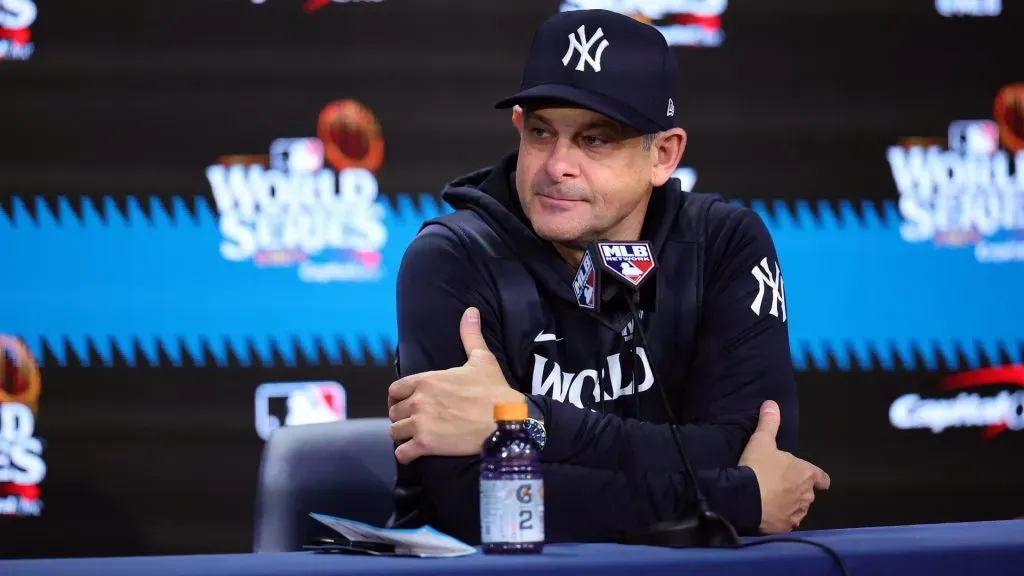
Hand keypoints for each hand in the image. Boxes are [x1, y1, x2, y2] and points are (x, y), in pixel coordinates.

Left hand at [387, 307, 523, 464]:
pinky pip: (402, 453)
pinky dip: (406, 455)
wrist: (506, 420)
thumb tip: (470, 311)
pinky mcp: (426, 445)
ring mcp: (421, 423)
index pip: (395, 389)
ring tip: (414, 437)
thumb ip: (470, 335)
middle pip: (394, 411)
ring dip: (402, 436)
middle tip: (414, 421)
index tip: (407, 403)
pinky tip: (414, 453)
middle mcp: (419, 400)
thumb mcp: (482, 359)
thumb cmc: (494, 390)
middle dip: (402, 417)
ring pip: (394, 432)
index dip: (399, 397)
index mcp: (427, 380)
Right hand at [739, 400, 830, 533]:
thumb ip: (769, 423)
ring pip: (798, 509)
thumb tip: (772, 403)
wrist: (746, 499)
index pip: (821, 477)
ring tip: (772, 500)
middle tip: (780, 485)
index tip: (815, 479)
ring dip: (789, 505)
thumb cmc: (758, 468)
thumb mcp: (761, 441)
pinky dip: (779, 518)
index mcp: (805, 473)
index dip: (818, 478)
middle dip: (798, 490)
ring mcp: (797, 513)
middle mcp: (807, 495)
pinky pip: (786, 522)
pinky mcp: (785, 527)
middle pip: (808, 493)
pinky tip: (767, 515)